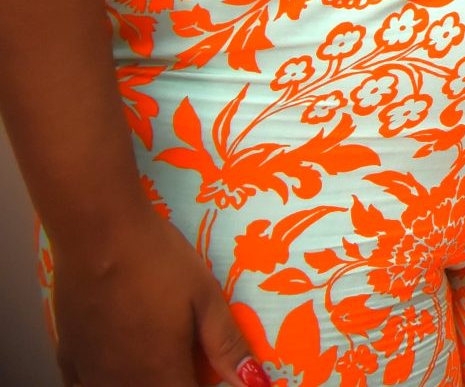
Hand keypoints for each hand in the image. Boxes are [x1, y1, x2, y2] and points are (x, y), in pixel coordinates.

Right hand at [49, 213, 265, 386]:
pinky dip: (103, 382)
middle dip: (174, 383)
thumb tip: (254, 381)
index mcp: (161, 373)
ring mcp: (90, 373)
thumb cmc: (160, 262)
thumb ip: (227, 345)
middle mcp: (122, 382)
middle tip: (185, 359)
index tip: (206, 372)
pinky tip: (116, 363)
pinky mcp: (67, 358)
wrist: (99, 235)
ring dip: (143, 384)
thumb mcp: (206, 299)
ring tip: (156, 357)